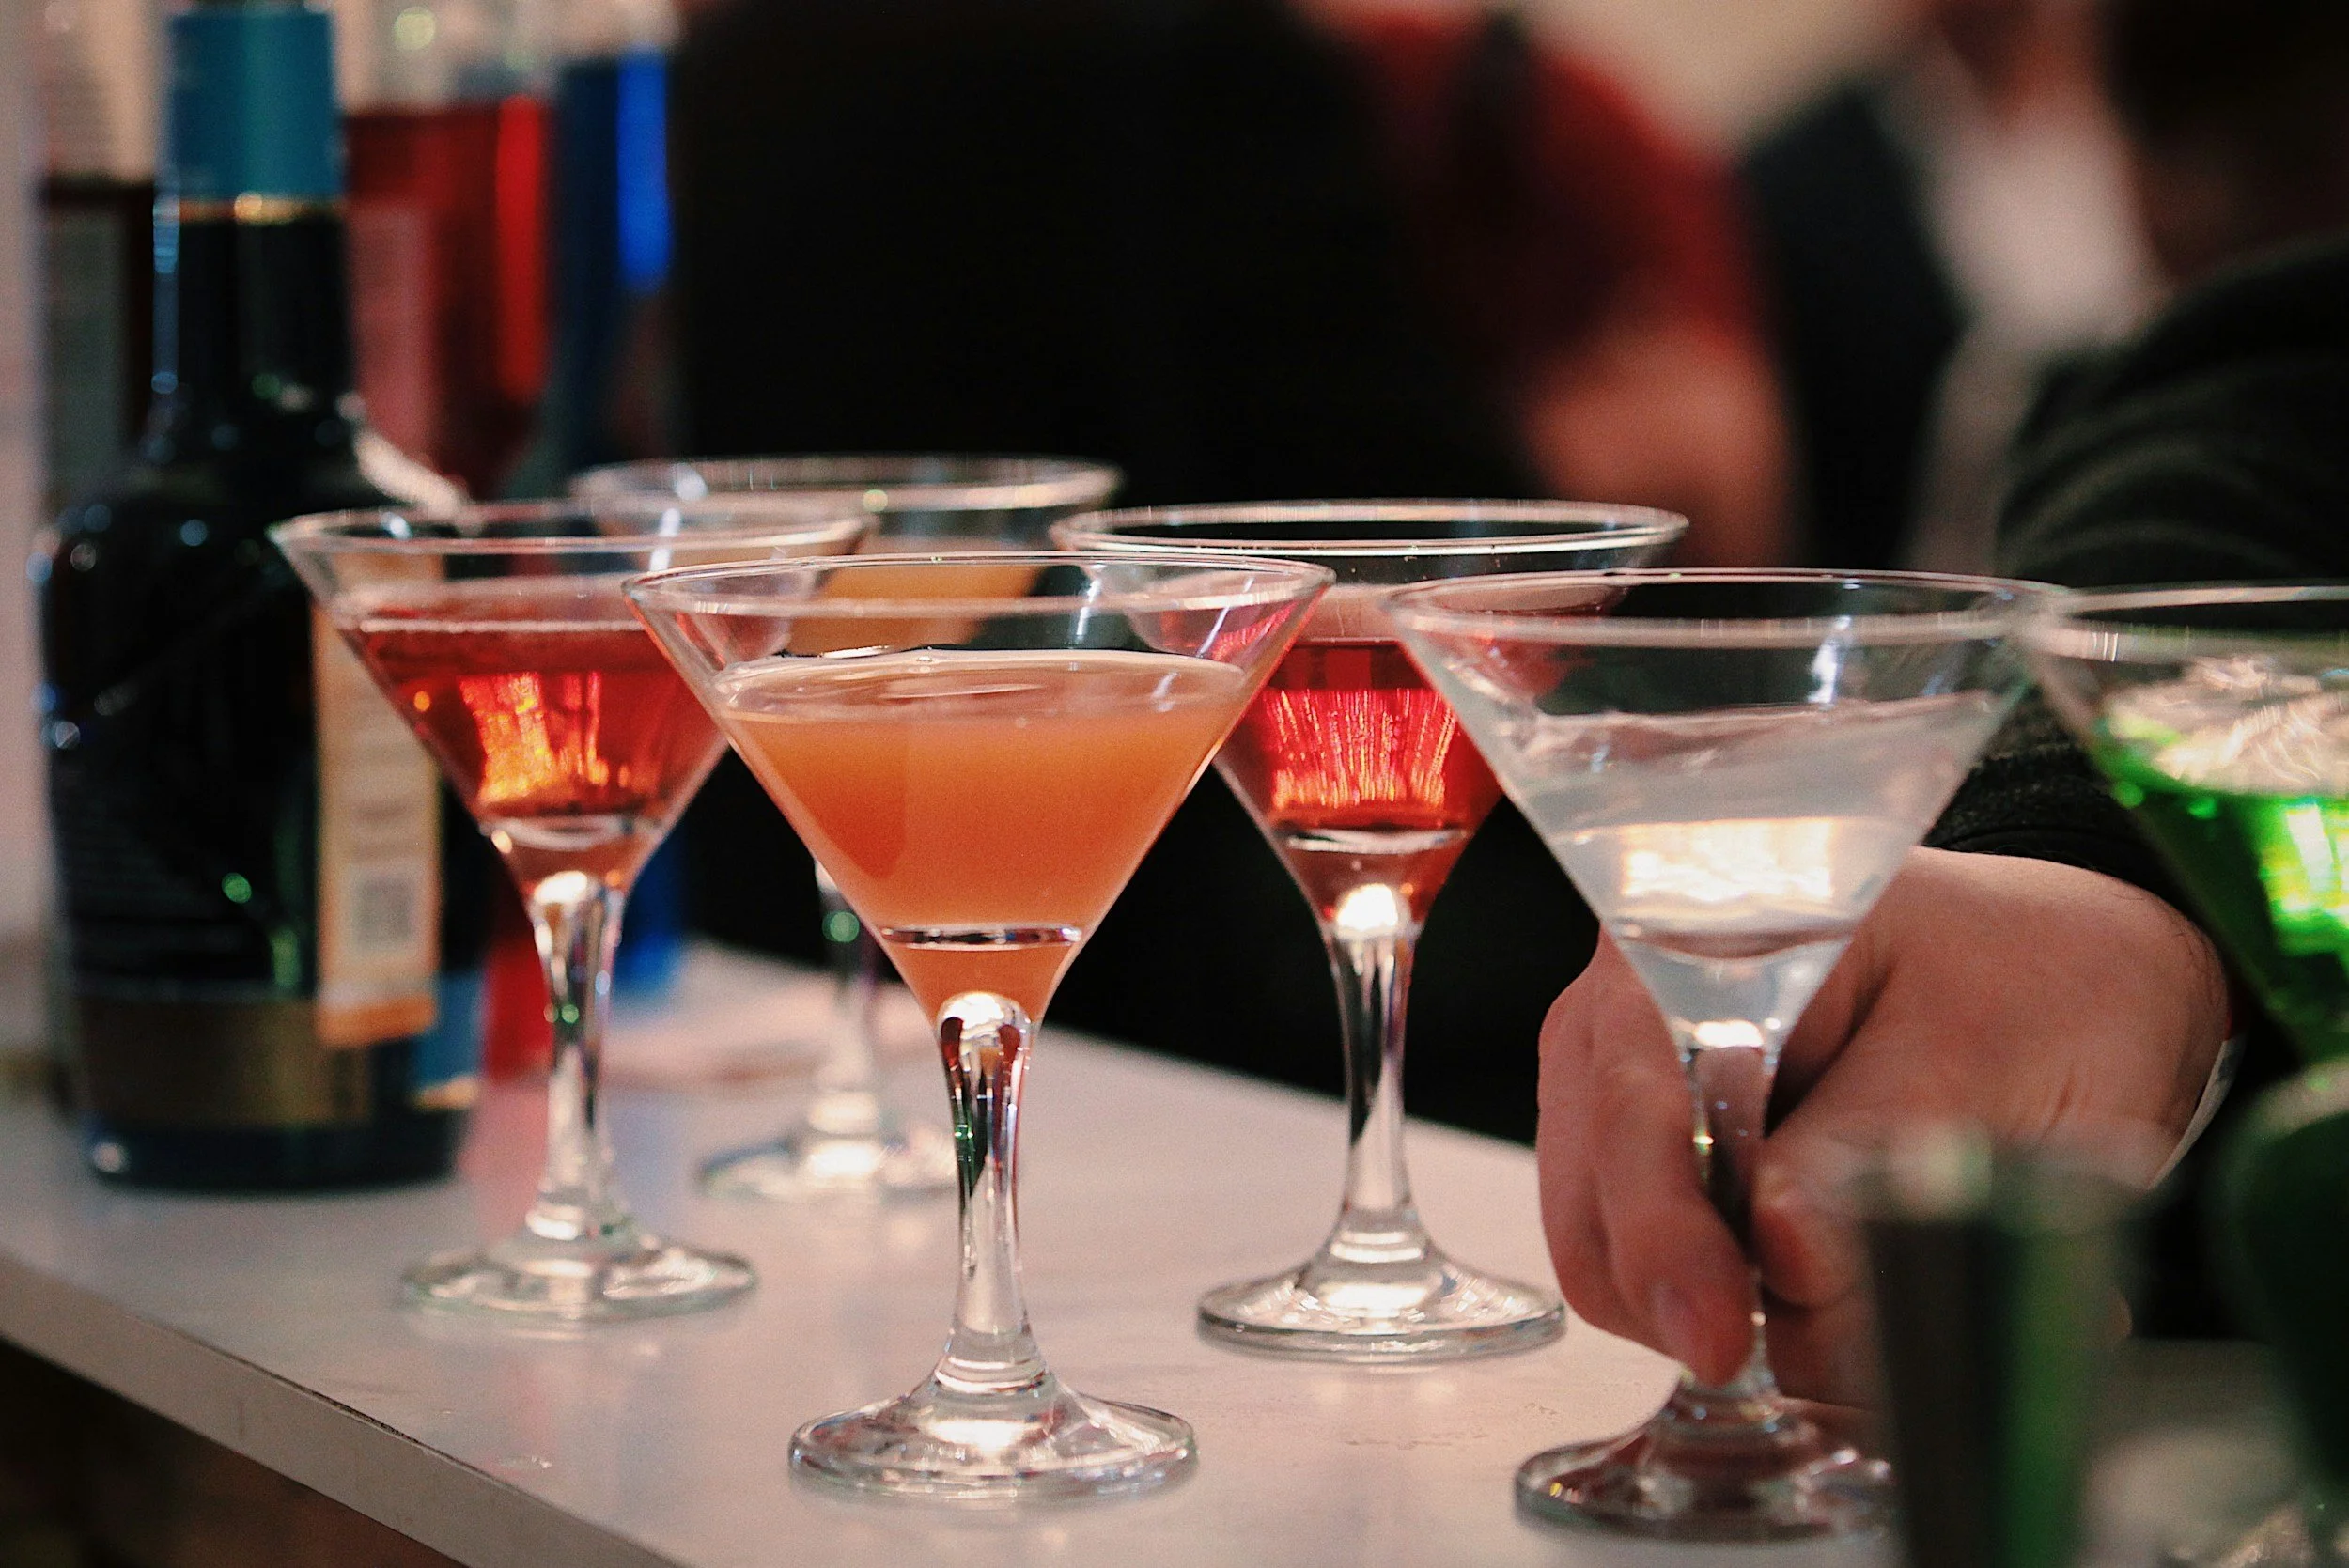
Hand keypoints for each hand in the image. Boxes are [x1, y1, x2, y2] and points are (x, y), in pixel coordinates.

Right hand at [1535, 846, 2228, 1402]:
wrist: (2061, 970)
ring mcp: (1625, 1093)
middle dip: (1693, 1297)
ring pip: (1612, 1254)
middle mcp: (1625, 1014)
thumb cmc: (2027, 976)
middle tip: (1836, 1354)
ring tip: (1882, 1298)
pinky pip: (1657, 1272)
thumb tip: (1781, 1257)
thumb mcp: (1977, 1051)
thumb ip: (1869, 1145)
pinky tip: (1849, 1285)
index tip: (1722, 1338)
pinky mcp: (1657, 1165)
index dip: (1665, 1237)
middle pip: (1594, 1202)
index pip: (1635, 1112)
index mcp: (1690, 943)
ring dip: (1733, 1311)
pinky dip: (1748, 1309)